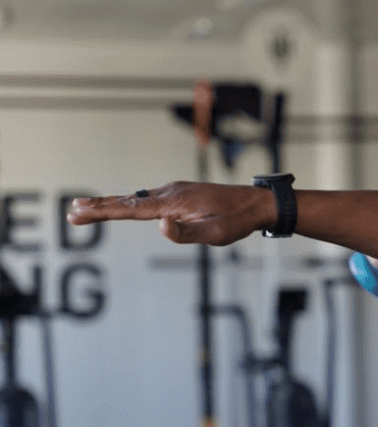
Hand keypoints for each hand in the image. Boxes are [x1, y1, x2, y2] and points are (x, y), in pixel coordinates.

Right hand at [67, 181, 274, 245]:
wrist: (255, 203)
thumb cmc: (237, 221)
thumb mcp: (215, 234)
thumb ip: (187, 233)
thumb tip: (160, 228)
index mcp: (173, 203)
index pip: (131, 209)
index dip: (103, 212)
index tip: (79, 212)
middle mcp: (169, 193)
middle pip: (127, 200)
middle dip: (99, 207)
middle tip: (73, 212)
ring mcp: (174, 191)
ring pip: (137, 199)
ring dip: (113, 204)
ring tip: (90, 209)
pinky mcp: (181, 194)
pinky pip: (149, 198)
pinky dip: (130, 202)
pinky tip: (126, 207)